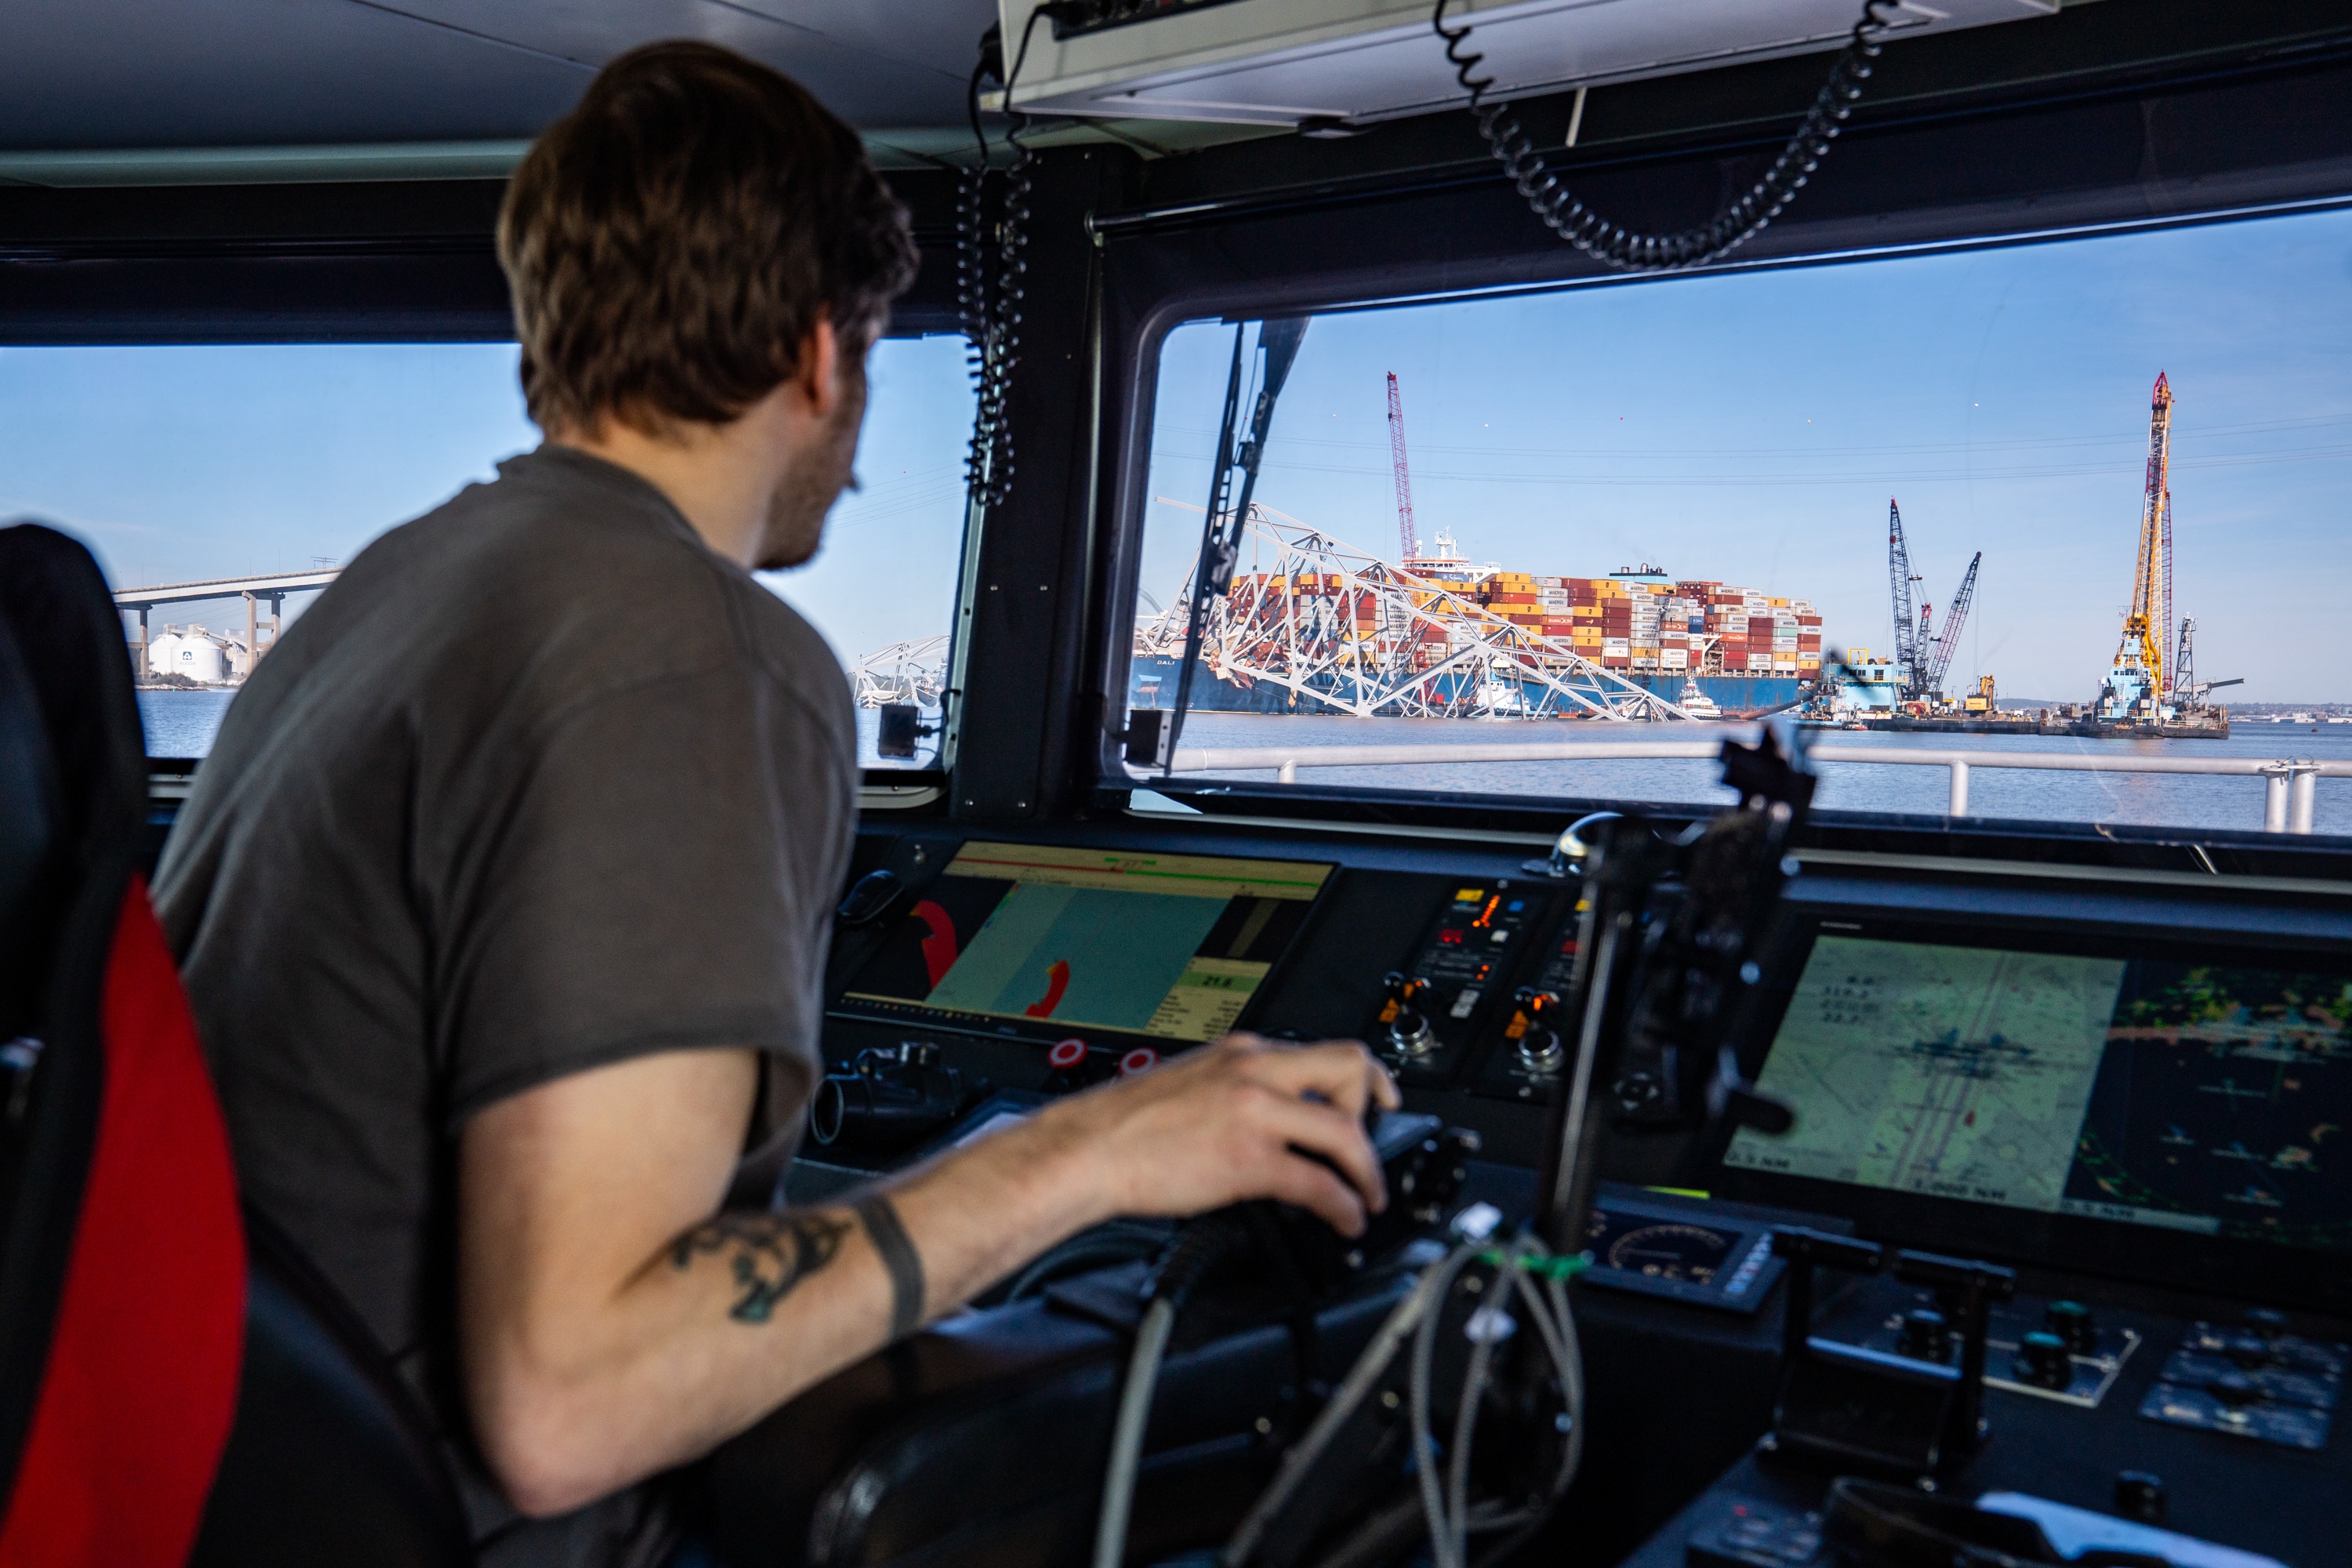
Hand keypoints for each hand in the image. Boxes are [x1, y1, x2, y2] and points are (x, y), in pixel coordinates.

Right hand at [1033, 1033, 1401, 1236]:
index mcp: (1243, 1052)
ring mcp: (1254, 1112)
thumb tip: (1274, 1115)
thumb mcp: (1195, 1082)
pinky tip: (1344, 1220)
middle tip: (1374, 1148)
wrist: (1088, 1149)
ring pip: (1343, 1129)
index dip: (1363, 1080)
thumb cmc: (1128, 1124)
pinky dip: (1343, 1205)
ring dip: (1367, 1170)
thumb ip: (1239, 1089)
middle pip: (1349, 1071)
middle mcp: (1255, 1071)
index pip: (1325, 1051)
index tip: (1376, 1101)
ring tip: (1369, 1197)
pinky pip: (1318, 1182)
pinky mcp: (1247, 1159)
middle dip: (1374, 1112)